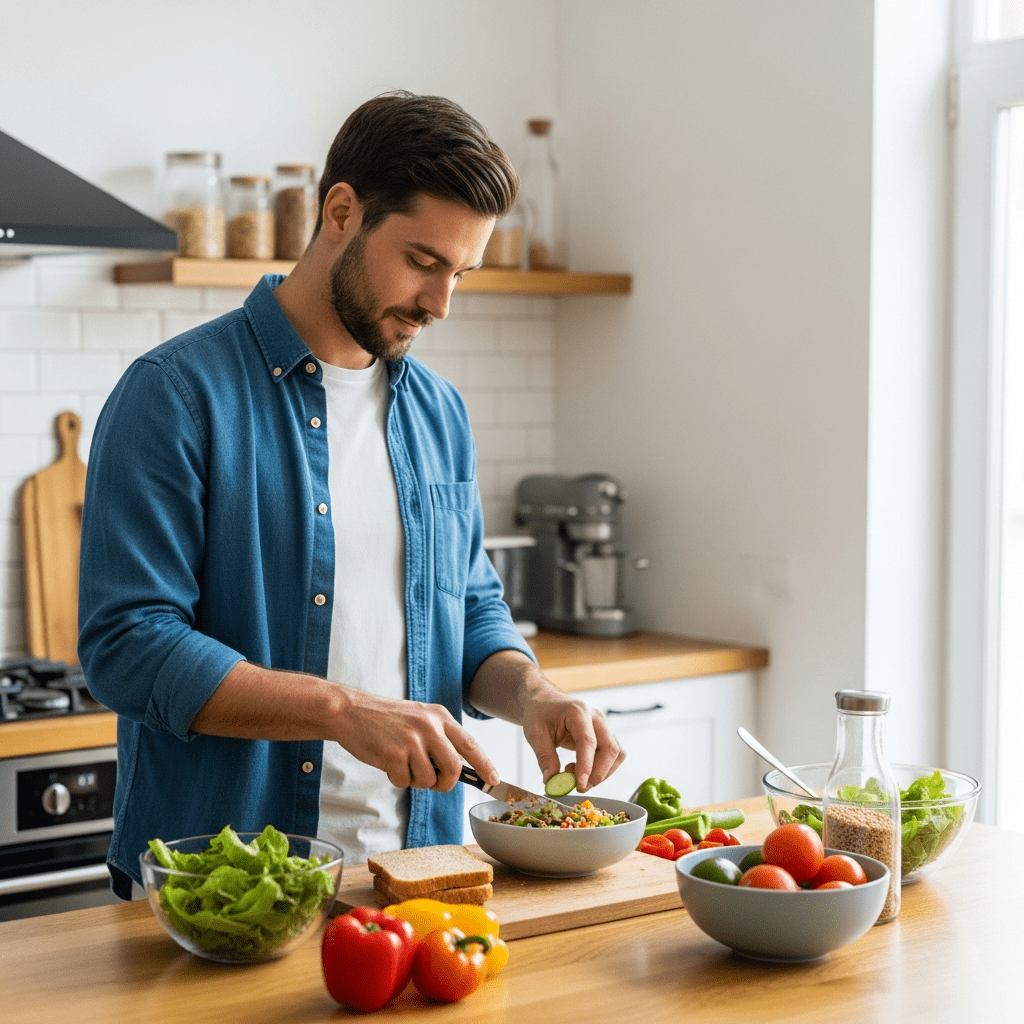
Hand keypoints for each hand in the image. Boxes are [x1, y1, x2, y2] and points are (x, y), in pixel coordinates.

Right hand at [333, 690, 498, 792]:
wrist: (351, 711)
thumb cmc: (385, 719)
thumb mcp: (419, 718)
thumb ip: (439, 737)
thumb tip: (458, 768)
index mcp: (439, 716)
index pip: (470, 744)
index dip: (485, 765)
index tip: (493, 781)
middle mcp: (430, 727)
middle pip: (454, 768)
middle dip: (446, 784)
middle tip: (435, 784)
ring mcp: (413, 741)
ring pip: (429, 779)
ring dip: (417, 781)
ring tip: (402, 764)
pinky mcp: (395, 755)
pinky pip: (406, 782)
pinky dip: (398, 780)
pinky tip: (388, 763)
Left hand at [520, 691, 625, 791]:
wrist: (544, 701)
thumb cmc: (539, 713)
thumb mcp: (534, 733)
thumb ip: (544, 757)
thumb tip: (551, 781)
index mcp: (577, 712)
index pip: (588, 741)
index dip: (587, 765)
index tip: (579, 784)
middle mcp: (595, 718)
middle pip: (610, 748)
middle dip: (598, 773)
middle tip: (578, 786)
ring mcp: (602, 726)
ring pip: (616, 753)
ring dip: (602, 772)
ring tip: (575, 776)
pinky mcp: (603, 735)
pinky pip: (612, 755)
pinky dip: (601, 768)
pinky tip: (580, 769)